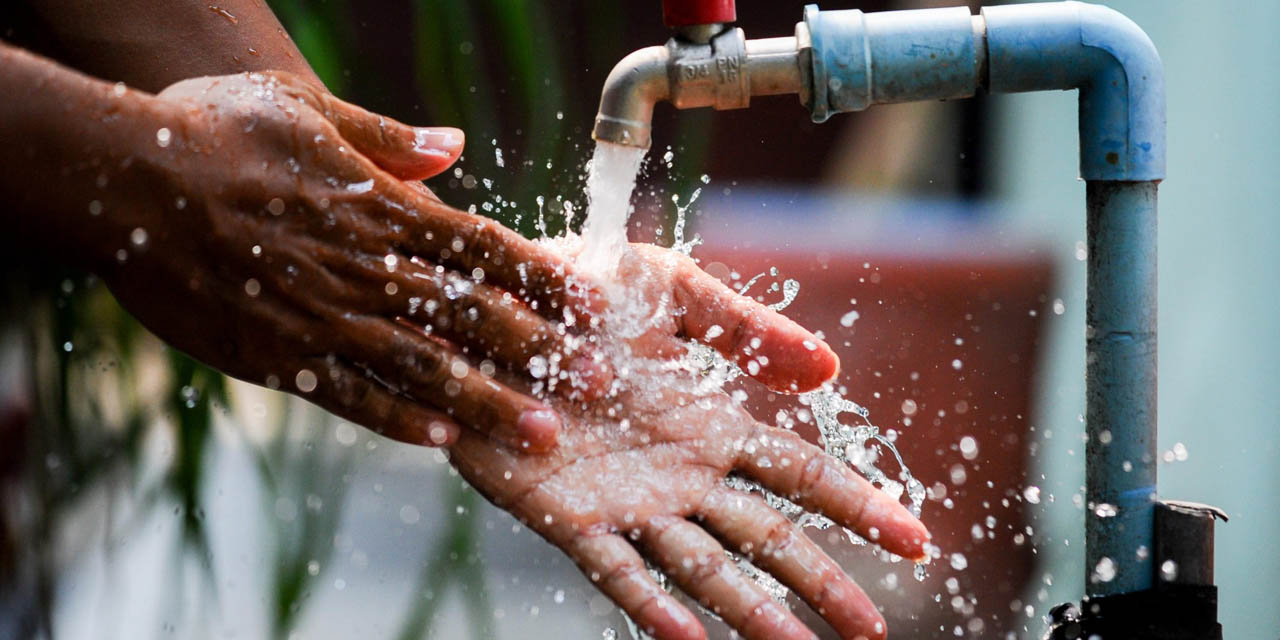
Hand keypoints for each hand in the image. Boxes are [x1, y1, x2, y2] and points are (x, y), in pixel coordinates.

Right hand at [105, 71, 609, 450]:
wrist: (126, 181)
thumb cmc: (216, 131)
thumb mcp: (307, 109)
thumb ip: (387, 138)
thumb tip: (455, 145)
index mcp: (380, 207)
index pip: (483, 248)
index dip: (543, 277)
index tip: (593, 304)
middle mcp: (365, 268)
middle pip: (471, 316)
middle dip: (541, 352)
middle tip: (599, 384)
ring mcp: (323, 318)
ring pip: (424, 369)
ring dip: (487, 403)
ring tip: (541, 434)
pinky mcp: (279, 357)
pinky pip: (350, 396)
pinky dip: (398, 420)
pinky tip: (443, 441)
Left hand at [447, 246, 928, 639]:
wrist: (483, 307)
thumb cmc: (577, 292)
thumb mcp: (668, 291)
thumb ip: (742, 328)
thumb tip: (831, 369)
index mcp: (710, 424)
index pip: (801, 475)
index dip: (858, 506)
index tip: (917, 541)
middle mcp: (680, 475)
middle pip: (768, 538)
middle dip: (824, 585)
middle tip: (874, 634)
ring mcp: (628, 502)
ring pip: (705, 570)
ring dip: (752, 613)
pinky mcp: (568, 517)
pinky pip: (617, 571)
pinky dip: (653, 608)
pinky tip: (689, 638)